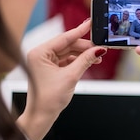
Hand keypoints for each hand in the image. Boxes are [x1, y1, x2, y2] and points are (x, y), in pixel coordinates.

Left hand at [17, 19, 106, 139]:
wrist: (42, 116)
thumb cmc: (48, 99)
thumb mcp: (71, 76)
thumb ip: (85, 60)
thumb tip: (99, 50)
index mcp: (39, 53)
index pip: (64, 38)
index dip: (80, 31)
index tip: (91, 23)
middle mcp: (40, 55)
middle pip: (67, 45)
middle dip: (85, 47)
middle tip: (101, 47)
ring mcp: (45, 62)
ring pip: (69, 52)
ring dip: (83, 55)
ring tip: (98, 57)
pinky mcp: (50, 69)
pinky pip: (67, 60)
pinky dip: (79, 61)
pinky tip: (90, 62)